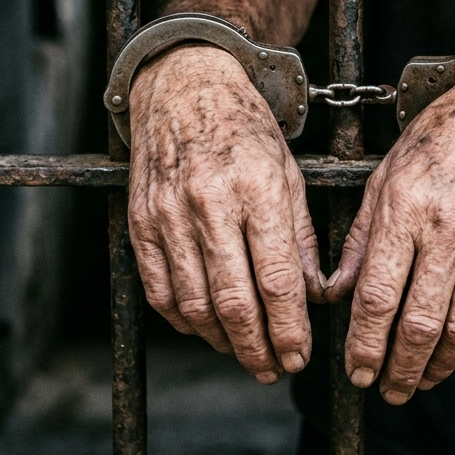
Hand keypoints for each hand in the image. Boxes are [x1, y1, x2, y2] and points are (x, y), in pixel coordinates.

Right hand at [127, 44, 324, 382]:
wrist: (182, 84)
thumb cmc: (245, 127)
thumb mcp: (290, 172)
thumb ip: (301, 237)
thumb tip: (313, 298)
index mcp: (257, 188)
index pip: (276, 280)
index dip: (288, 329)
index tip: (299, 355)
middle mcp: (209, 203)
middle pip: (233, 301)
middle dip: (257, 347)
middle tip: (274, 370)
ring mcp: (168, 214)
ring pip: (193, 304)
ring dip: (221, 341)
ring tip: (245, 355)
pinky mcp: (140, 221)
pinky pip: (160, 288)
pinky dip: (183, 319)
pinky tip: (206, 328)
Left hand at [324, 67, 454, 403]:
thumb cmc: (436, 141)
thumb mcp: (383, 178)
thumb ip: (361, 240)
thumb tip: (334, 295)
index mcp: (405, 209)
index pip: (379, 296)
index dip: (365, 344)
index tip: (357, 372)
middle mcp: (449, 228)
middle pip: (420, 323)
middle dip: (400, 369)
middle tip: (388, 391)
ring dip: (438, 366)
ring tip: (420, 381)